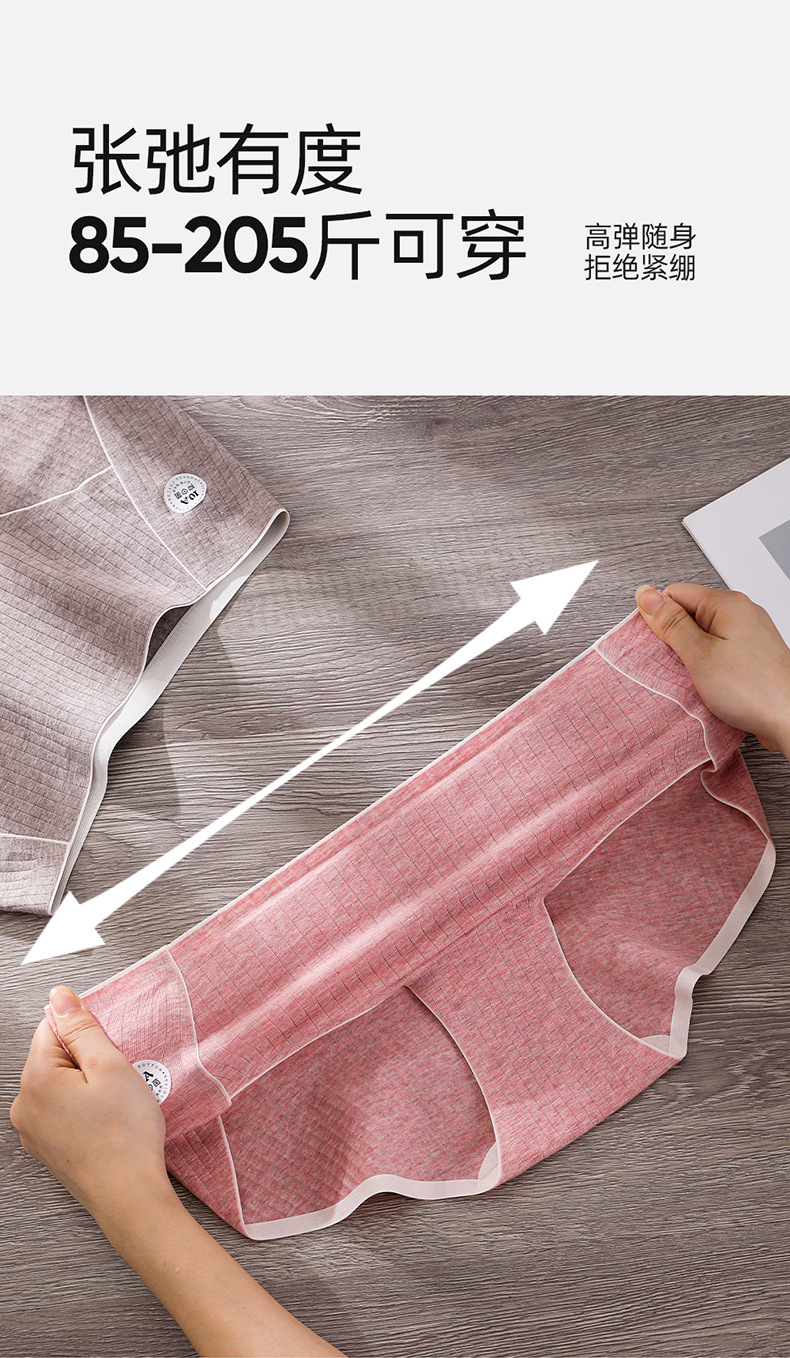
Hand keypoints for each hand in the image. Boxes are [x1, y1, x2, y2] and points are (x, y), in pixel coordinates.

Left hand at [10, 985, 171, 1221]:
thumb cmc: (125, 1135)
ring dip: (87, 1086)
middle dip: (87, 1061)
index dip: (87, 1035)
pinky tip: (105, 1124)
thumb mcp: (110, 1066)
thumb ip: (81, 1027)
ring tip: (113, 1107)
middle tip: (115, 1084)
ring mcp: (32, 1130)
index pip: (52, 1027)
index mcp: (35, 1079)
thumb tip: (59, 996)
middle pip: (55, 1056)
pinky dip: (83, 1109)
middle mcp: (24, 1105)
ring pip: (60, 1084)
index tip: (107, 1055)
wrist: (129, 1197)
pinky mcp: (46, 1148)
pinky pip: (61, 1110)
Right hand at [635, 582, 789, 755]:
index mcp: (728, 604)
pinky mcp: (753, 654)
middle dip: (676, 639)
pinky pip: (720, 651)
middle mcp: (742, 613)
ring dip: (692, 656)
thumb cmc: (754, 691)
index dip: (659, 618)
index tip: (659, 643)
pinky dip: (709, 666)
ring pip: (704, 635)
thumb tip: (647, 596)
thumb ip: (671, 623)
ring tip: (696, 678)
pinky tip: (710, 684)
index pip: (675, 594)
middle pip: (690, 613)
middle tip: (679, 664)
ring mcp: (750, 634)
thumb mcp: (699, 655)